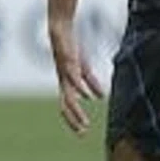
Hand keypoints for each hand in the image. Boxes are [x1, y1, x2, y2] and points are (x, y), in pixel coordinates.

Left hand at [48, 16, 103, 134]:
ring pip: (69, 94)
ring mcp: (64, 71)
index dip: (73, 119)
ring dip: (77, 110)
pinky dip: (81, 88)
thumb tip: (100, 98)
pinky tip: (87, 97)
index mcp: (66, 83)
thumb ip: (90, 82)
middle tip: (83, 133)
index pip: (68, 105)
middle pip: (66, 104)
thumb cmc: (70, 48)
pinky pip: (74, 76)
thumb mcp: (83, 67)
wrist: (60, 28)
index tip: (82, 132)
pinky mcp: (68, 60)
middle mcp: (63, 80)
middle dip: (73, 119)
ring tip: (85, 123)